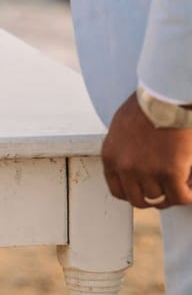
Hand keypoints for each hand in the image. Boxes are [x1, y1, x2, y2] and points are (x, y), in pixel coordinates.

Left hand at [101, 92, 191, 208]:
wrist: (166, 95)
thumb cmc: (148, 105)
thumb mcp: (122, 127)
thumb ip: (123, 150)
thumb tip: (133, 167)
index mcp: (111, 156)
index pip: (118, 191)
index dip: (135, 193)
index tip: (146, 190)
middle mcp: (125, 167)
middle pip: (139, 199)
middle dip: (154, 196)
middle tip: (167, 189)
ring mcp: (147, 171)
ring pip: (160, 199)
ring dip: (172, 192)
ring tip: (181, 180)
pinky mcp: (170, 172)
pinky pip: (181, 197)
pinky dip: (188, 195)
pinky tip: (191, 185)